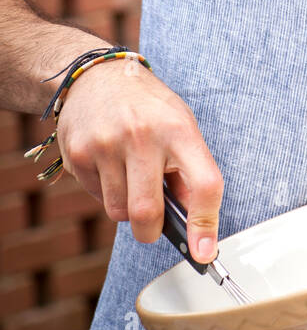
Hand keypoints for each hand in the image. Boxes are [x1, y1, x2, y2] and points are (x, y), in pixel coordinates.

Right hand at [57, 56, 222, 261]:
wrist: (96, 76)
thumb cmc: (148, 107)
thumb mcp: (179, 126)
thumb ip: (188, 172)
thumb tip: (195, 227)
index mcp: (179, 129)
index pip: (203, 184)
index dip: (206, 224)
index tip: (205, 253)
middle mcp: (142, 135)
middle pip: (146, 213)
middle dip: (151, 231)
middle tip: (153, 224)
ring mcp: (106, 144)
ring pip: (118, 212)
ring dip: (127, 209)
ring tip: (130, 177)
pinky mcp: (78, 153)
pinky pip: (95, 197)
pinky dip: (105, 191)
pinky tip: (109, 164)